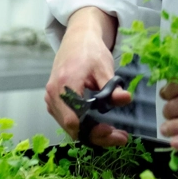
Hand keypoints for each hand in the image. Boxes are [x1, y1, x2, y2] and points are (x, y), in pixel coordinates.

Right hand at [44, 7, 129, 146]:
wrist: (77, 40)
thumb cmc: (90, 51)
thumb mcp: (104, 67)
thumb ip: (112, 86)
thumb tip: (125, 99)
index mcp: (64, 85)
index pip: (74, 119)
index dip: (93, 130)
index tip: (113, 132)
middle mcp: (53, 95)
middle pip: (72, 127)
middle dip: (96, 136)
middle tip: (120, 138)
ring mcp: (51, 100)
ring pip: (70, 127)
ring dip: (92, 133)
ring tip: (116, 134)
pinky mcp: (55, 102)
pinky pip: (68, 120)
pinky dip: (85, 127)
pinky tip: (102, 127)